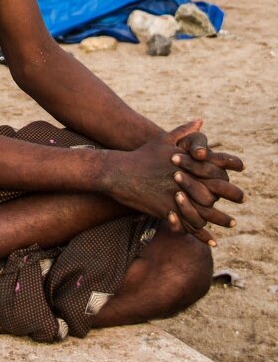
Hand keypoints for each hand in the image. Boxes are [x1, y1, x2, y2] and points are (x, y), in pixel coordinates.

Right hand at [108, 122, 242, 245]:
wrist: (118, 171)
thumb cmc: (142, 155)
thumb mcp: (163, 139)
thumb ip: (184, 131)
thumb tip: (201, 121)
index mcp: (185, 162)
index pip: (215, 169)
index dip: (228, 173)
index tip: (238, 172)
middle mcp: (183, 179)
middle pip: (214, 191)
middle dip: (230, 195)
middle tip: (242, 198)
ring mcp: (175, 195)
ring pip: (204, 211)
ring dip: (220, 219)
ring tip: (231, 223)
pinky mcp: (166, 210)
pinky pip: (188, 225)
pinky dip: (201, 235)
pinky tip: (211, 240)